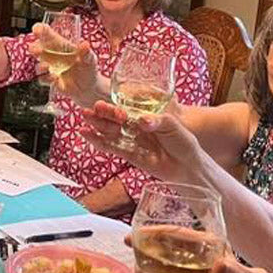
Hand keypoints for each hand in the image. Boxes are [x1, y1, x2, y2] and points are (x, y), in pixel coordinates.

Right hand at [30, 23, 99, 105]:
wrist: (89, 87)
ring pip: (38, 65)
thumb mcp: (90, 58)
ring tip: (46, 66)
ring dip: (40, 66)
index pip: (47, 34)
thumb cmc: (88, 67)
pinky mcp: (50, 80)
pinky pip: (43, 79)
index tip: (36, 29)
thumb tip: (85, 44)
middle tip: (35, 49)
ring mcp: (50, 68)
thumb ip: (86, 52)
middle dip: (34, 48)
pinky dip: (46, 78)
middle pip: (38, 48)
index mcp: (60, 45)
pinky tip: (54, 78)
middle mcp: (52, 55)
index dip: (40, 30)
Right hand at [82, 103, 201, 182]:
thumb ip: (157, 122)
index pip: (127, 109)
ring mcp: (131, 140)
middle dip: (102, 115)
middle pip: (115, 119)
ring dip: (97, 126)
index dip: (115, 108)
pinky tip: (87, 135)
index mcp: (146, 115)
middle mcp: (136, 126)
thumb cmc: (183, 142)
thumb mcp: (173, 126)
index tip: (106, 105)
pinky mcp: (129, 155)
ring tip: (83, 119)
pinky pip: (112, 147)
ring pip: (111, 132)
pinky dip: (99, 142)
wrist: (188, 166)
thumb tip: (142, 120)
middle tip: (90, 109)